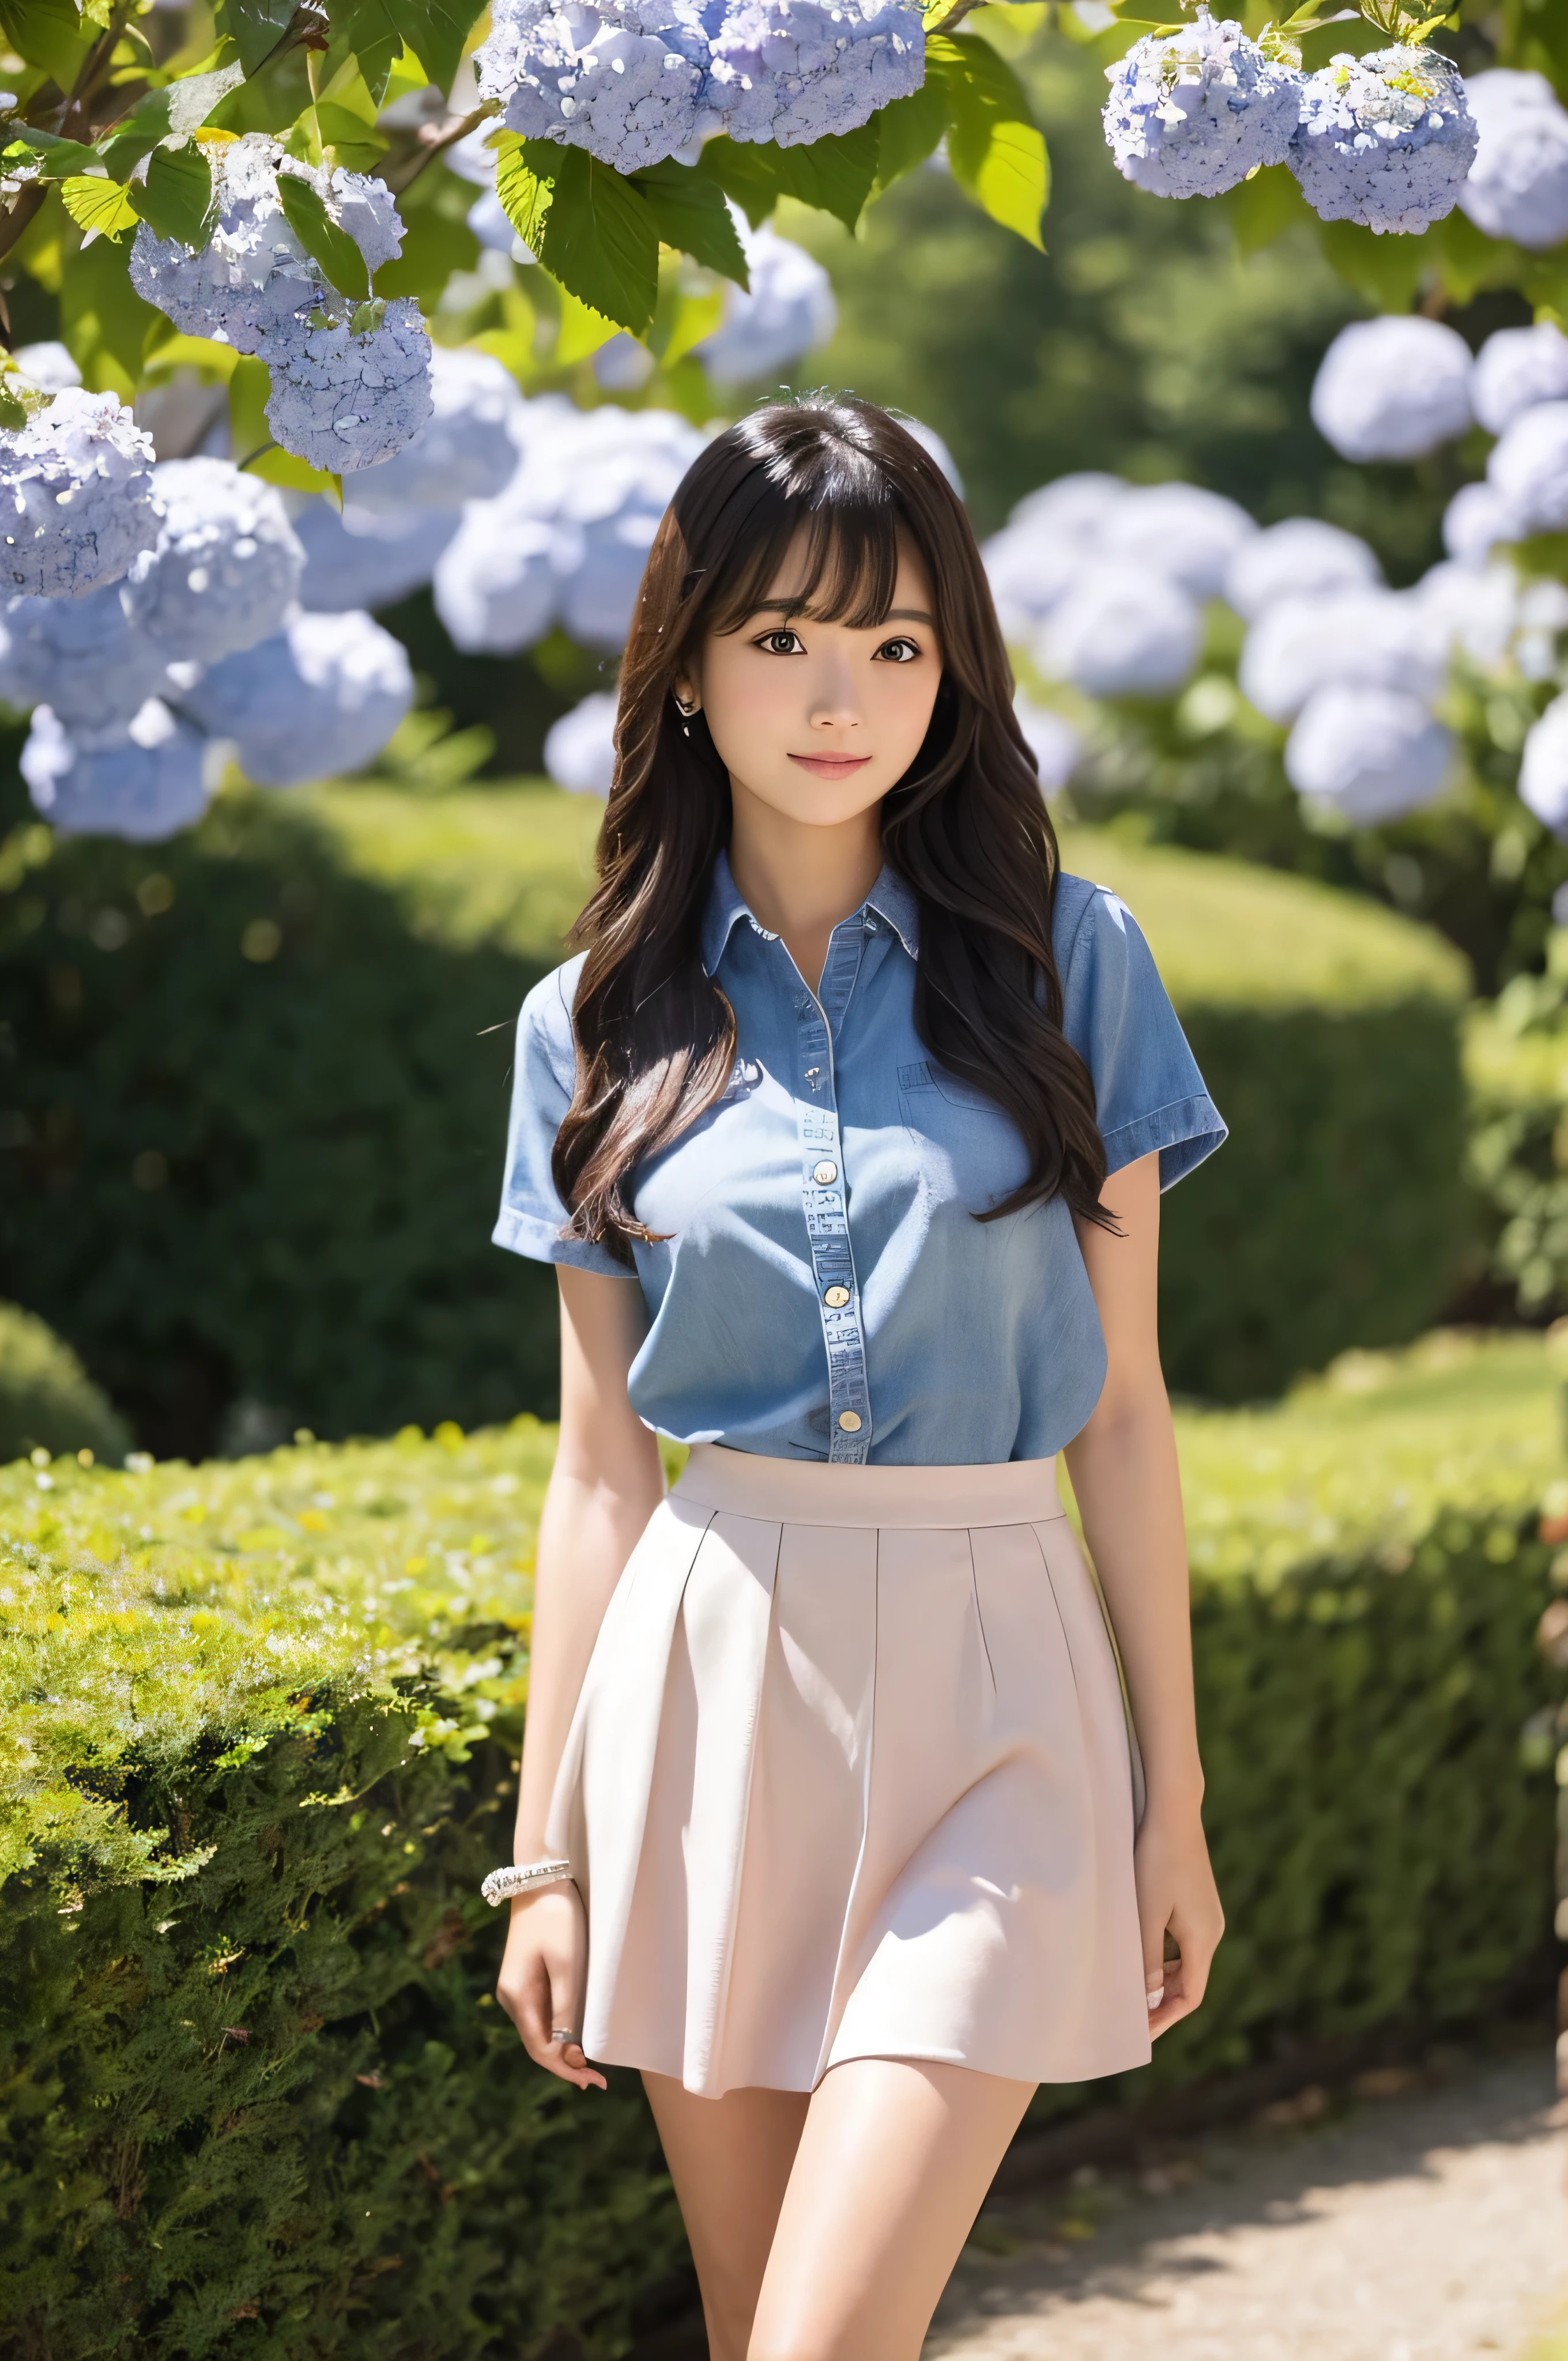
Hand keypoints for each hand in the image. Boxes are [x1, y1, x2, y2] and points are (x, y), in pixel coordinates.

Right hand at [495, 1883, 606, 2090]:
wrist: (540, 1881)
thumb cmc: (557, 1921)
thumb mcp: (567, 1965)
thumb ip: (565, 2008)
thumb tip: (567, 2049)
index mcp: (519, 1997)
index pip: (540, 2049)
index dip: (565, 2069)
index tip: (593, 2081)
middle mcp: (512, 1998)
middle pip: (536, 2045)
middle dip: (565, 2065)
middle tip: (597, 2081)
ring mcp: (517, 1988)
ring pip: (538, 2032)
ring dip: (561, 2051)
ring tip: (590, 2067)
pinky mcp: (525, 1978)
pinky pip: (540, 2015)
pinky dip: (557, 2032)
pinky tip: (574, 2038)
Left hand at [1133, 1802, 1223, 2039]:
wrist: (1174, 1813)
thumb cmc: (1156, 1861)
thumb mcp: (1146, 1914)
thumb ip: (1146, 1958)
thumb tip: (1149, 2001)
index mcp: (1203, 1939)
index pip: (1191, 1996)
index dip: (1166, 2018)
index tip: (1141, 2033)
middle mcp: (1212, 1931)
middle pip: (1191, 1982)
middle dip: (1164, 2004)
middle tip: (1133, 2019)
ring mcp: (1207, 1915)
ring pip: (1186, 1963)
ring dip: (1163, 1981)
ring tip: (1133, 1994)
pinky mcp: (1198, 1902)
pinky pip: (1184, 1943)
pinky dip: (1165, 1959)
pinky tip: (1142, 1956)